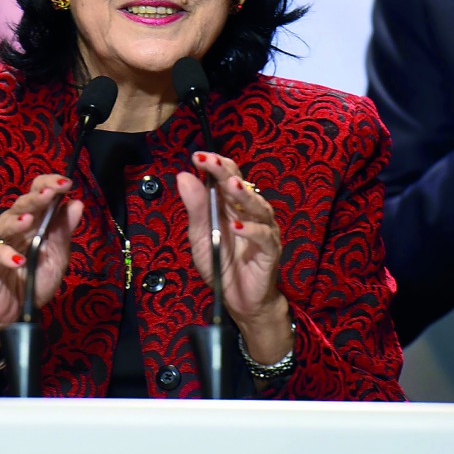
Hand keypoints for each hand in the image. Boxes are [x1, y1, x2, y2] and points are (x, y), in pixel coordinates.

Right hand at [0, 175, 81, 359]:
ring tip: (30, 220)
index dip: (48, 184)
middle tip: (50, 193)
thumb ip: (64, 233)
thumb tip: (76, 203)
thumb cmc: (33, 282)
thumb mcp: (56, 259)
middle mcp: (13, 228)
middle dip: (36, 198)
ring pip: (3, 224)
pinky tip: (18, 259)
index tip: (66, 183)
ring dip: (17, 221)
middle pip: (21, 205)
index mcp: (33, 222)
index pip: (36, 193)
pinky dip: (4, 255)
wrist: (11, 313)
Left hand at [178, 152, 291, 364]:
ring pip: (258, 207)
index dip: (215, 165)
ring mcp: (263, 229)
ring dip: (243, 195)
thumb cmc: (219, 261)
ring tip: (229, 185)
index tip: (198, 156)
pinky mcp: (271, 250)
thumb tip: (183, 176)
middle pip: (242, 186)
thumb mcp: (199, 235)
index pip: (227, 176)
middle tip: (211, 162)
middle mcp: (250, 212)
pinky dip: (252, 231)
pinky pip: (264, 237)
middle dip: (226, 173)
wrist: (238, 298)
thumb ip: (195, 208)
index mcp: (231, 205)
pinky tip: (237, 226)